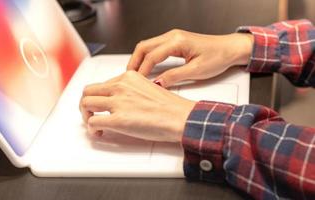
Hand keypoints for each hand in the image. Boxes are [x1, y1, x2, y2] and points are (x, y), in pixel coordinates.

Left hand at [79, 71, 194, 141]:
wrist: (180, 117)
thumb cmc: (170, 106)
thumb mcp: (147, 87)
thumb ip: (131, 90)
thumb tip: (120, 101)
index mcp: (128, 76)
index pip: (102, 84)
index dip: (98, 97)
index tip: (100, 105)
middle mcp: (120, 86)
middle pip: (88, 91)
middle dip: (86, 104)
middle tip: (91, 113)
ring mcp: (118, 102)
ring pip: (86, 104)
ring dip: (86, 116)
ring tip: (95, 124)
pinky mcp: (118, 119)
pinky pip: (92, 121)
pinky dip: (91, 128)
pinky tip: (100, 132)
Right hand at [127, 29, 253, 86]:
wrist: (230, 49)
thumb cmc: (218, 56)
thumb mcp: (196, 70)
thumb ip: (174, 76)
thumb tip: (158, 83)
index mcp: (177, 41)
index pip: (152, 56)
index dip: (142, 70)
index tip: (137, 81)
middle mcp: (173, 36)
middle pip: (144, 46)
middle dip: (134, 61)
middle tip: (129, 76)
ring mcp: (173, 37)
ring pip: (148, 45)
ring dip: (139, 58)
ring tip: (135, 73)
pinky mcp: (175, 41)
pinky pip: (155, 47)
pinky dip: (147, 57)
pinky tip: (146, 67)